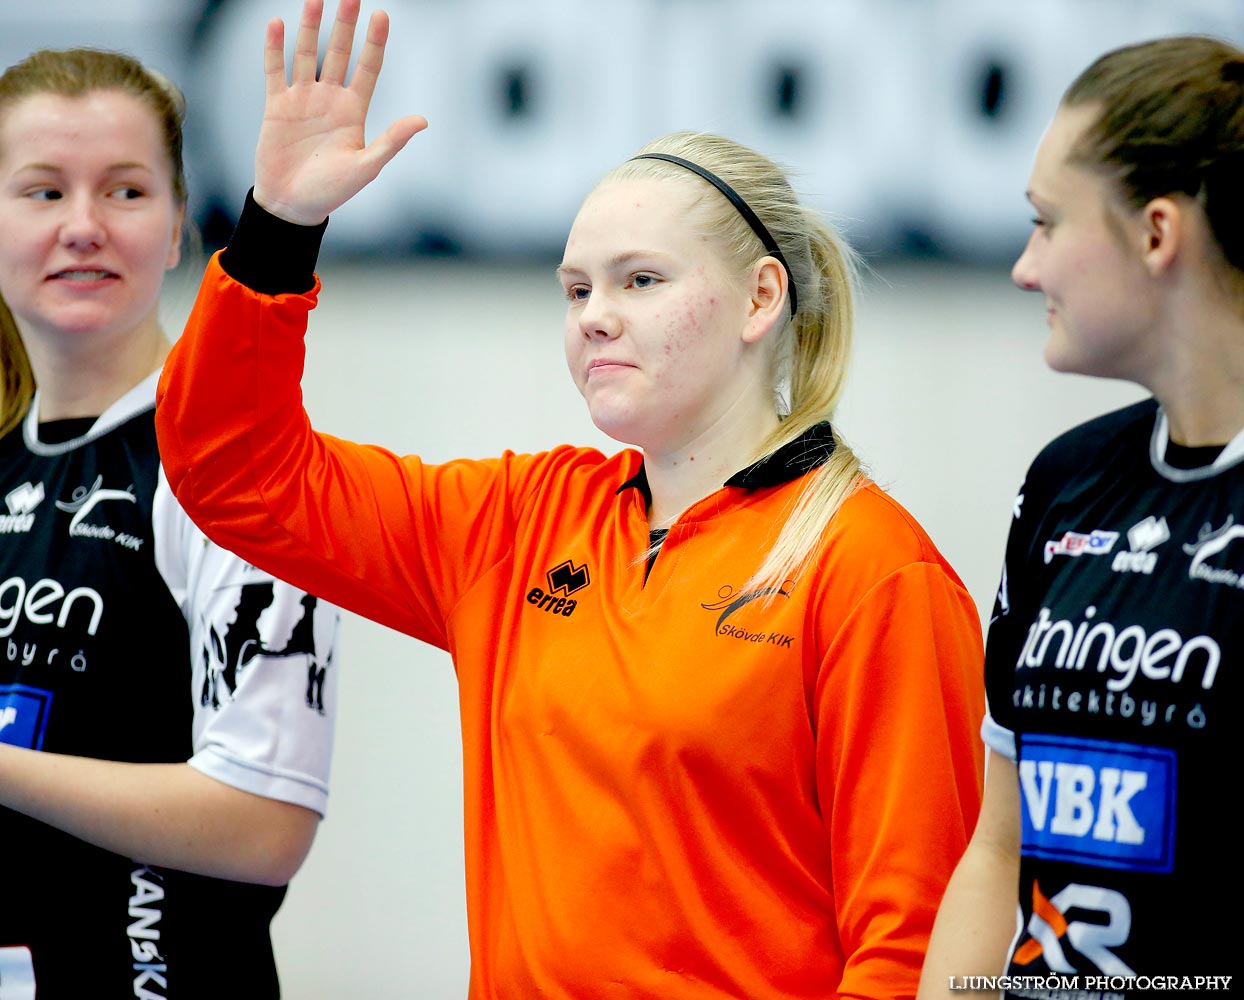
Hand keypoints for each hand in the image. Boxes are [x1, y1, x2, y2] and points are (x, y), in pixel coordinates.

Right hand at [254, 0, 427, 224]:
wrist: (292, 206)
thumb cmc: (332, 192)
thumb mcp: (367, 167)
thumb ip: (392, 141)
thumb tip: (423, 121)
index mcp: (354, 111)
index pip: (368, 68)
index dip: (375, 42)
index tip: (382, 15)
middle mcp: (330, 99)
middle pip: (339, 52)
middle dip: (345, 25)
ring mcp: (302, 100)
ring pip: (307, 54)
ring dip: (310, 27)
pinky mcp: (277, 106)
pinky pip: (275, 70)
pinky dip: (275, 48)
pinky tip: (277, 23)